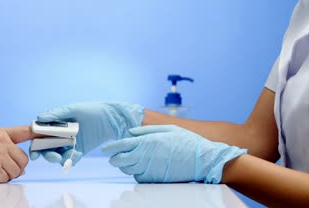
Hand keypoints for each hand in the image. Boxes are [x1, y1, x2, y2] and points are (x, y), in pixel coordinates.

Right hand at [29, 102, 144, 165]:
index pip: (39, 136)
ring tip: (65, 158)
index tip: (35, 152)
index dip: (35, 144)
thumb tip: (40, 117)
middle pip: (46, 149)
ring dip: (59, 159)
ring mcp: (68, 144)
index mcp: (54, 125)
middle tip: (54, 157)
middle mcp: (59, 135)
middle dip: (47, 155)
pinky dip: (71, 159)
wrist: (110, 118)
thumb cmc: (91, 110)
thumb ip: (57, 114)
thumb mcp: (74, 109)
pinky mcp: (78, 151)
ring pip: (57, 156)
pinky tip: (77, 155)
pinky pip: (71, 159)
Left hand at [102, 125, 246, 182]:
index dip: (111, 147)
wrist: (202, 160)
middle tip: (116, 156)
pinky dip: (137, 173)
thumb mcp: (168, 129)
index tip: (106, 149)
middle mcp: (146, 156)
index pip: (122, 145)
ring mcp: (150, 169)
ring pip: (128, 170)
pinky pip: (139, 178)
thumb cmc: (187, 141)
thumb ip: (146, 131)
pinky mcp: (154, 179)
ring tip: (132, 160)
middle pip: (120, 160)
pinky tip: (144, 167)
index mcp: (148, 141)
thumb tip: (130, 132)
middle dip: (115, 158)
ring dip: (126, 165)